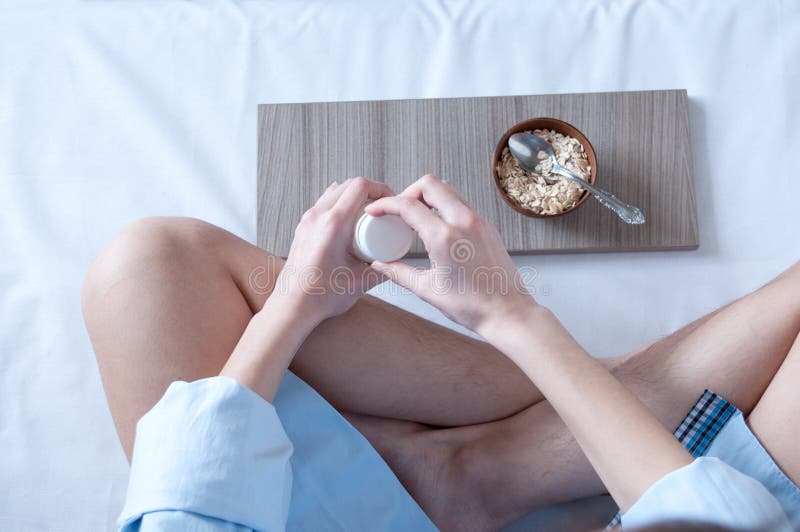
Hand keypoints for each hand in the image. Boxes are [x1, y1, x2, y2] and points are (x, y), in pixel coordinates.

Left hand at [272, 177, 392, 323]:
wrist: (292, 306)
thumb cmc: (320, 296)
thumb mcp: (361, 282)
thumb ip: (384, 269)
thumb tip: (397, 261)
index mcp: (333, 224)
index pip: (359, 186)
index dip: (379, 188)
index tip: (389, 200)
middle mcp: (317, 217)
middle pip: (347, 185)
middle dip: (369, 192)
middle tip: (381, 209)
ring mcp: (307, 221)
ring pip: (334, 192)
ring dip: (352, 198)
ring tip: (366, 217)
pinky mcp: (303, 228)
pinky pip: (324, 205)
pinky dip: (339, 207)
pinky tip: (349, 227)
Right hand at [366, 174, 536, 333]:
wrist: (508, 312)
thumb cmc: (472, 306)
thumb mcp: (427, 289)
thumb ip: (399, 272)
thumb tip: (379, 265)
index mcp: (445, 237)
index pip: (408, 206)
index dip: (385, 205)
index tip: (375, 210)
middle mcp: (464, 222)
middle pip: (430, 183)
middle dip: (408, 192)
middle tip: (398, 210)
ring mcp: (479, 222)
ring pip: (448, 190)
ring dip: (428, 196)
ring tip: (417, 217)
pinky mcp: (488, 227)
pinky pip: (462, 204)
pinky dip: (445, 206)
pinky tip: (437, 226)